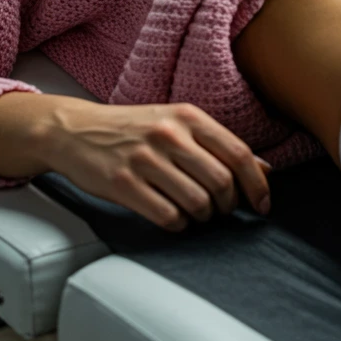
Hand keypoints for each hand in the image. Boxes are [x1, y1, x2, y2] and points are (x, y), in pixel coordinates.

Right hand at [44, 98, 273, 231]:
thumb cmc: (132, 129)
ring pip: (196, 202)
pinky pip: (167, 216)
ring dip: (203, 217)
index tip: (263, 204)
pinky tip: (174, 218)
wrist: (75, 130)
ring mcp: (144, 159)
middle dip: (228, 205)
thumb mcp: (177, 123)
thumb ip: (217, 144)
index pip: (238, 153)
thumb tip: (265, 170)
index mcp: (188, 116)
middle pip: (221, 182)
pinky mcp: (122, 184)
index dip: (257, 184)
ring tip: (196, 214)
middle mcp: (169, 134)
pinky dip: (178, 224)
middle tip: (221, 210)